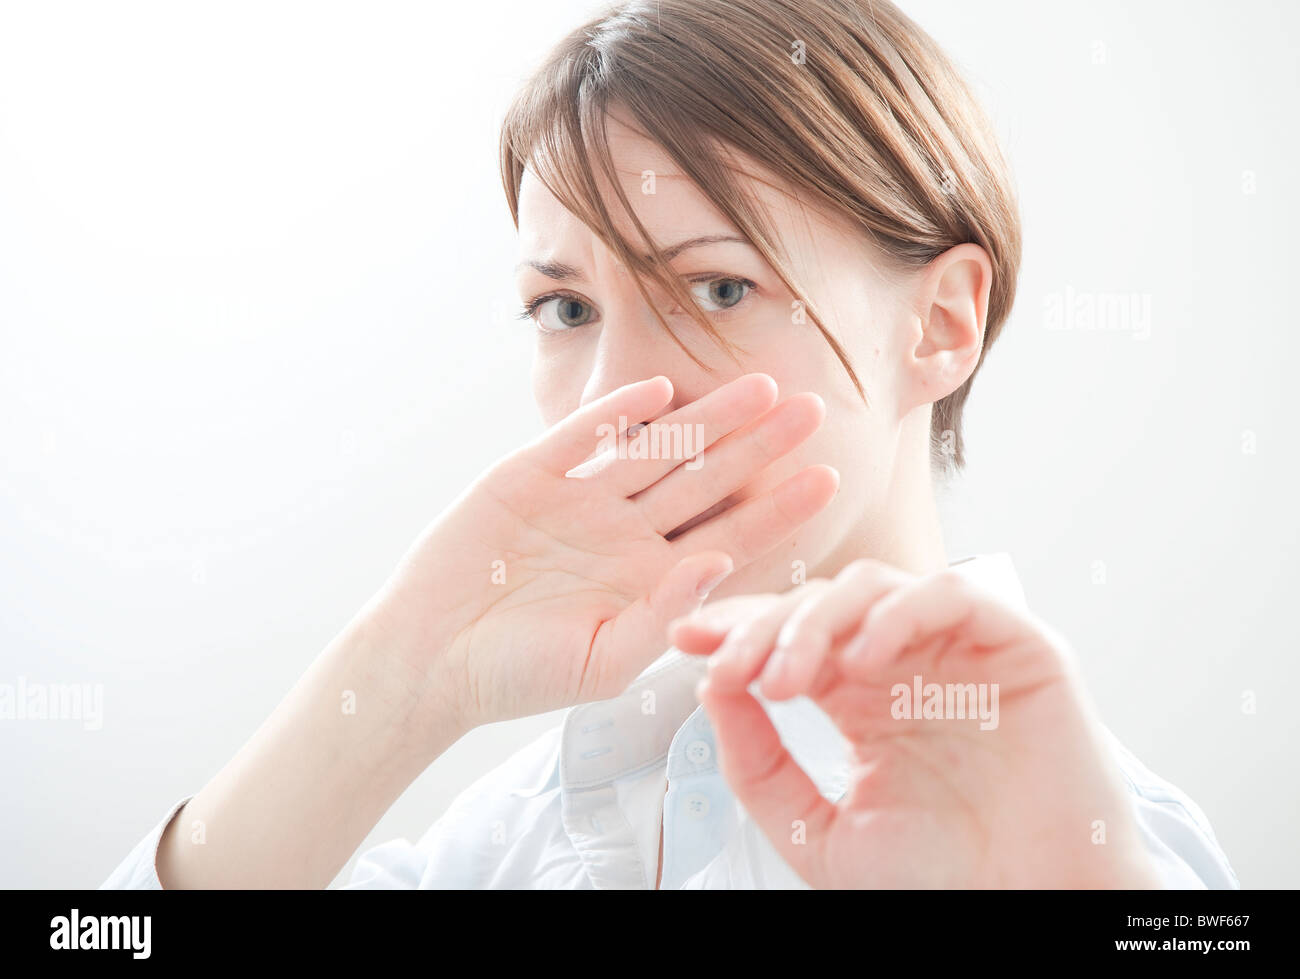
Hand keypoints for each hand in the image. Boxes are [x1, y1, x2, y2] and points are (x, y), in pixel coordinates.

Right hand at [366, 373, 838, 747]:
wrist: (427, 660)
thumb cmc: (516, 676)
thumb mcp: (603, 661)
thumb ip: (666, 614)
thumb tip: (723, 560)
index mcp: (648, 580)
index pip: (729, 535)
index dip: (779, 508)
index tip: (829, 480)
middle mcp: (623, 534)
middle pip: (705, 481)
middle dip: (758, 447)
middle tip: (812, 411)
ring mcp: (578, 501)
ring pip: (654, 451)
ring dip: (706, 420)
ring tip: (759, 389)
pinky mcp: (528, 476)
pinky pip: (581, 438)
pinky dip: (616, 414)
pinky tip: (661, 391)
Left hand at [670, 559, 1161, 887]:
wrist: (1026, 912)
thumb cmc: (938, 882)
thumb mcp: (815, 829)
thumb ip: (758, 764)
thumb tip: (714, 689)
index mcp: (861, 701)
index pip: (790, 636)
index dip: (738, 629)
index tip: (686, 640)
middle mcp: (906, 665)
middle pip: (820, 602)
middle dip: (765, 628)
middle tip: (733, 672)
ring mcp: (959, 650)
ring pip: (874, 585)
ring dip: (818, 619)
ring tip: (791, 680)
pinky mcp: (1018, 646)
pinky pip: (952, 594)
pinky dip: (899, 613)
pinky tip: (865, 659)